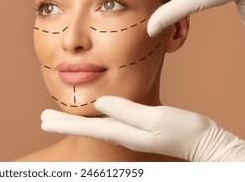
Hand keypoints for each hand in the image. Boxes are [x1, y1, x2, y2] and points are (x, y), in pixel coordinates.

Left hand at [41, 96, 244, 160]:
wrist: (201, 141)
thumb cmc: (182, 130)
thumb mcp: (154, 119)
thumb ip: (126, 111)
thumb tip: (99, 102)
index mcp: (122, 131)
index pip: (86, 127)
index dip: (63, 123)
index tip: (44, 121)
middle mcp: (121, 133)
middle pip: (85, 128)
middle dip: (63, 124)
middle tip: (42, 120)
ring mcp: (128, 131)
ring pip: (93, 124)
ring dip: (74, 121)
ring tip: (59, 118)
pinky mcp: (135, 127)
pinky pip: (106, 121)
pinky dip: (91, 117)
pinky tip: (91, 113)